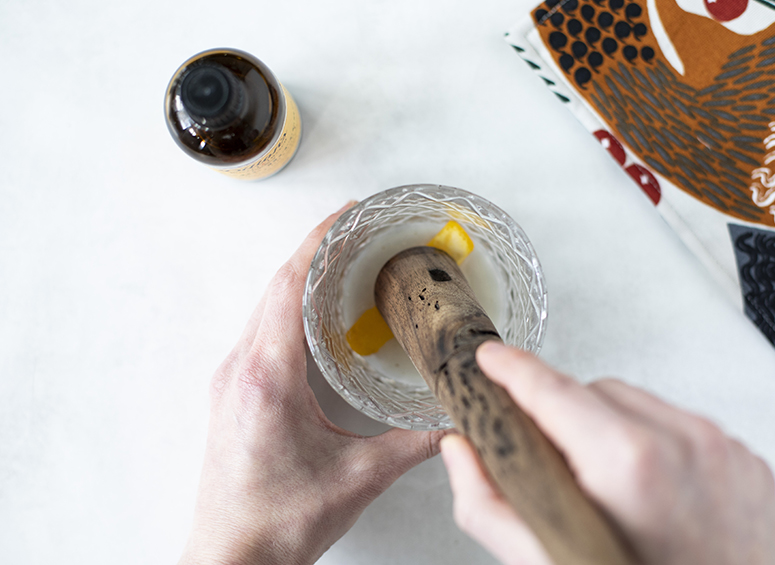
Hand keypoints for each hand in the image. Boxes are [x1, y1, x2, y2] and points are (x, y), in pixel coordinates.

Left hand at [179, 203, 444, 564]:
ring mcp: (231, 380)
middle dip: (316, 252)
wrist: (232, 557)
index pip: (291, 286)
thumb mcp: (360, 478)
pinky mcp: (233, 393)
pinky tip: (313, 315)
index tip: (347, 216)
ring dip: (300, 279)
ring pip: (264, 307)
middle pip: (276, 287)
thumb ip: (413, 443)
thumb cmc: (279, 522)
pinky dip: (288, 307)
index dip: (320, 242)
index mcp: (269, 377)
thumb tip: (451, 419)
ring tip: (340, 264)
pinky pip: (260, 330)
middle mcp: (242, 369)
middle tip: (355, 232)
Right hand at [441, 342, 774, 564]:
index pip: (554, 391)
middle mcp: (684, 445)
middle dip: (565, 414)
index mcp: (630, 465)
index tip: (492, 359)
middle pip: (595, 391)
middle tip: (554, 460)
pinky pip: (681, 425)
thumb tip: (461, 452)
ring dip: (610, 426)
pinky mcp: (746, 461)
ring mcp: (722, 451)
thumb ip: (488, 506)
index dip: (513, 370)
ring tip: (607, 483)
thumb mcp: (547, 564)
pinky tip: (647, 490)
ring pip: (639, 403)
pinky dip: (654, 443)